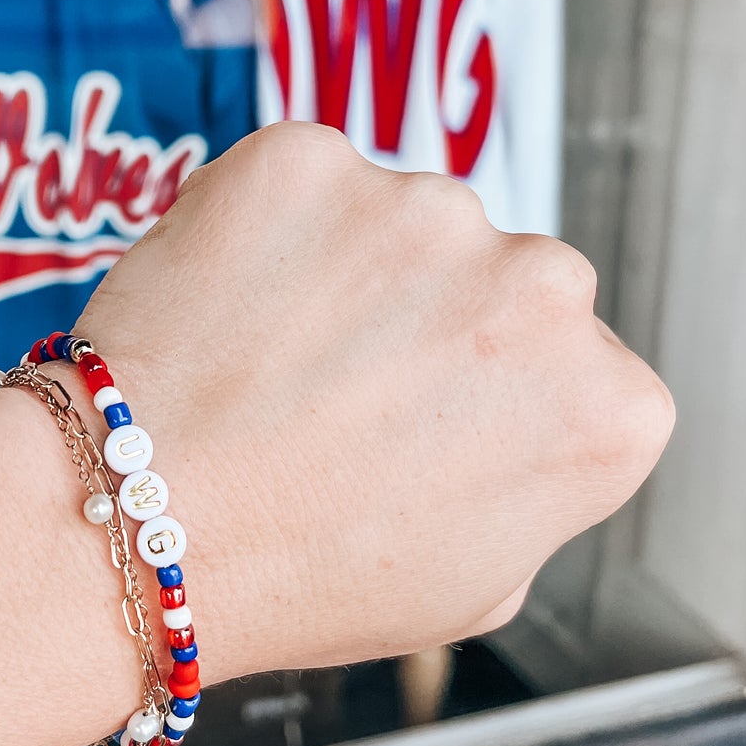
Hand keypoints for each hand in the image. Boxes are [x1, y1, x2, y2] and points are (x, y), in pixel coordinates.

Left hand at [79, 123, 673, 680]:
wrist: (136, 524)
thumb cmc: (298, 574)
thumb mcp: (477, 588)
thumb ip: (533, 489)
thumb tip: (512, 429)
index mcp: (610, 405)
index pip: (580, 372)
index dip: (495, 407)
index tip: (433, 437)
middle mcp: (544, 286)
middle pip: (505, 281)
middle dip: (442, 323)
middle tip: (347, 396)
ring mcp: (426, 207)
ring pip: (405, 223)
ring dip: (356, 269)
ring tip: (274, 362)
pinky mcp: (313, 157)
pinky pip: (307, 183)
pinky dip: (270, 227)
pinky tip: (232, 310)